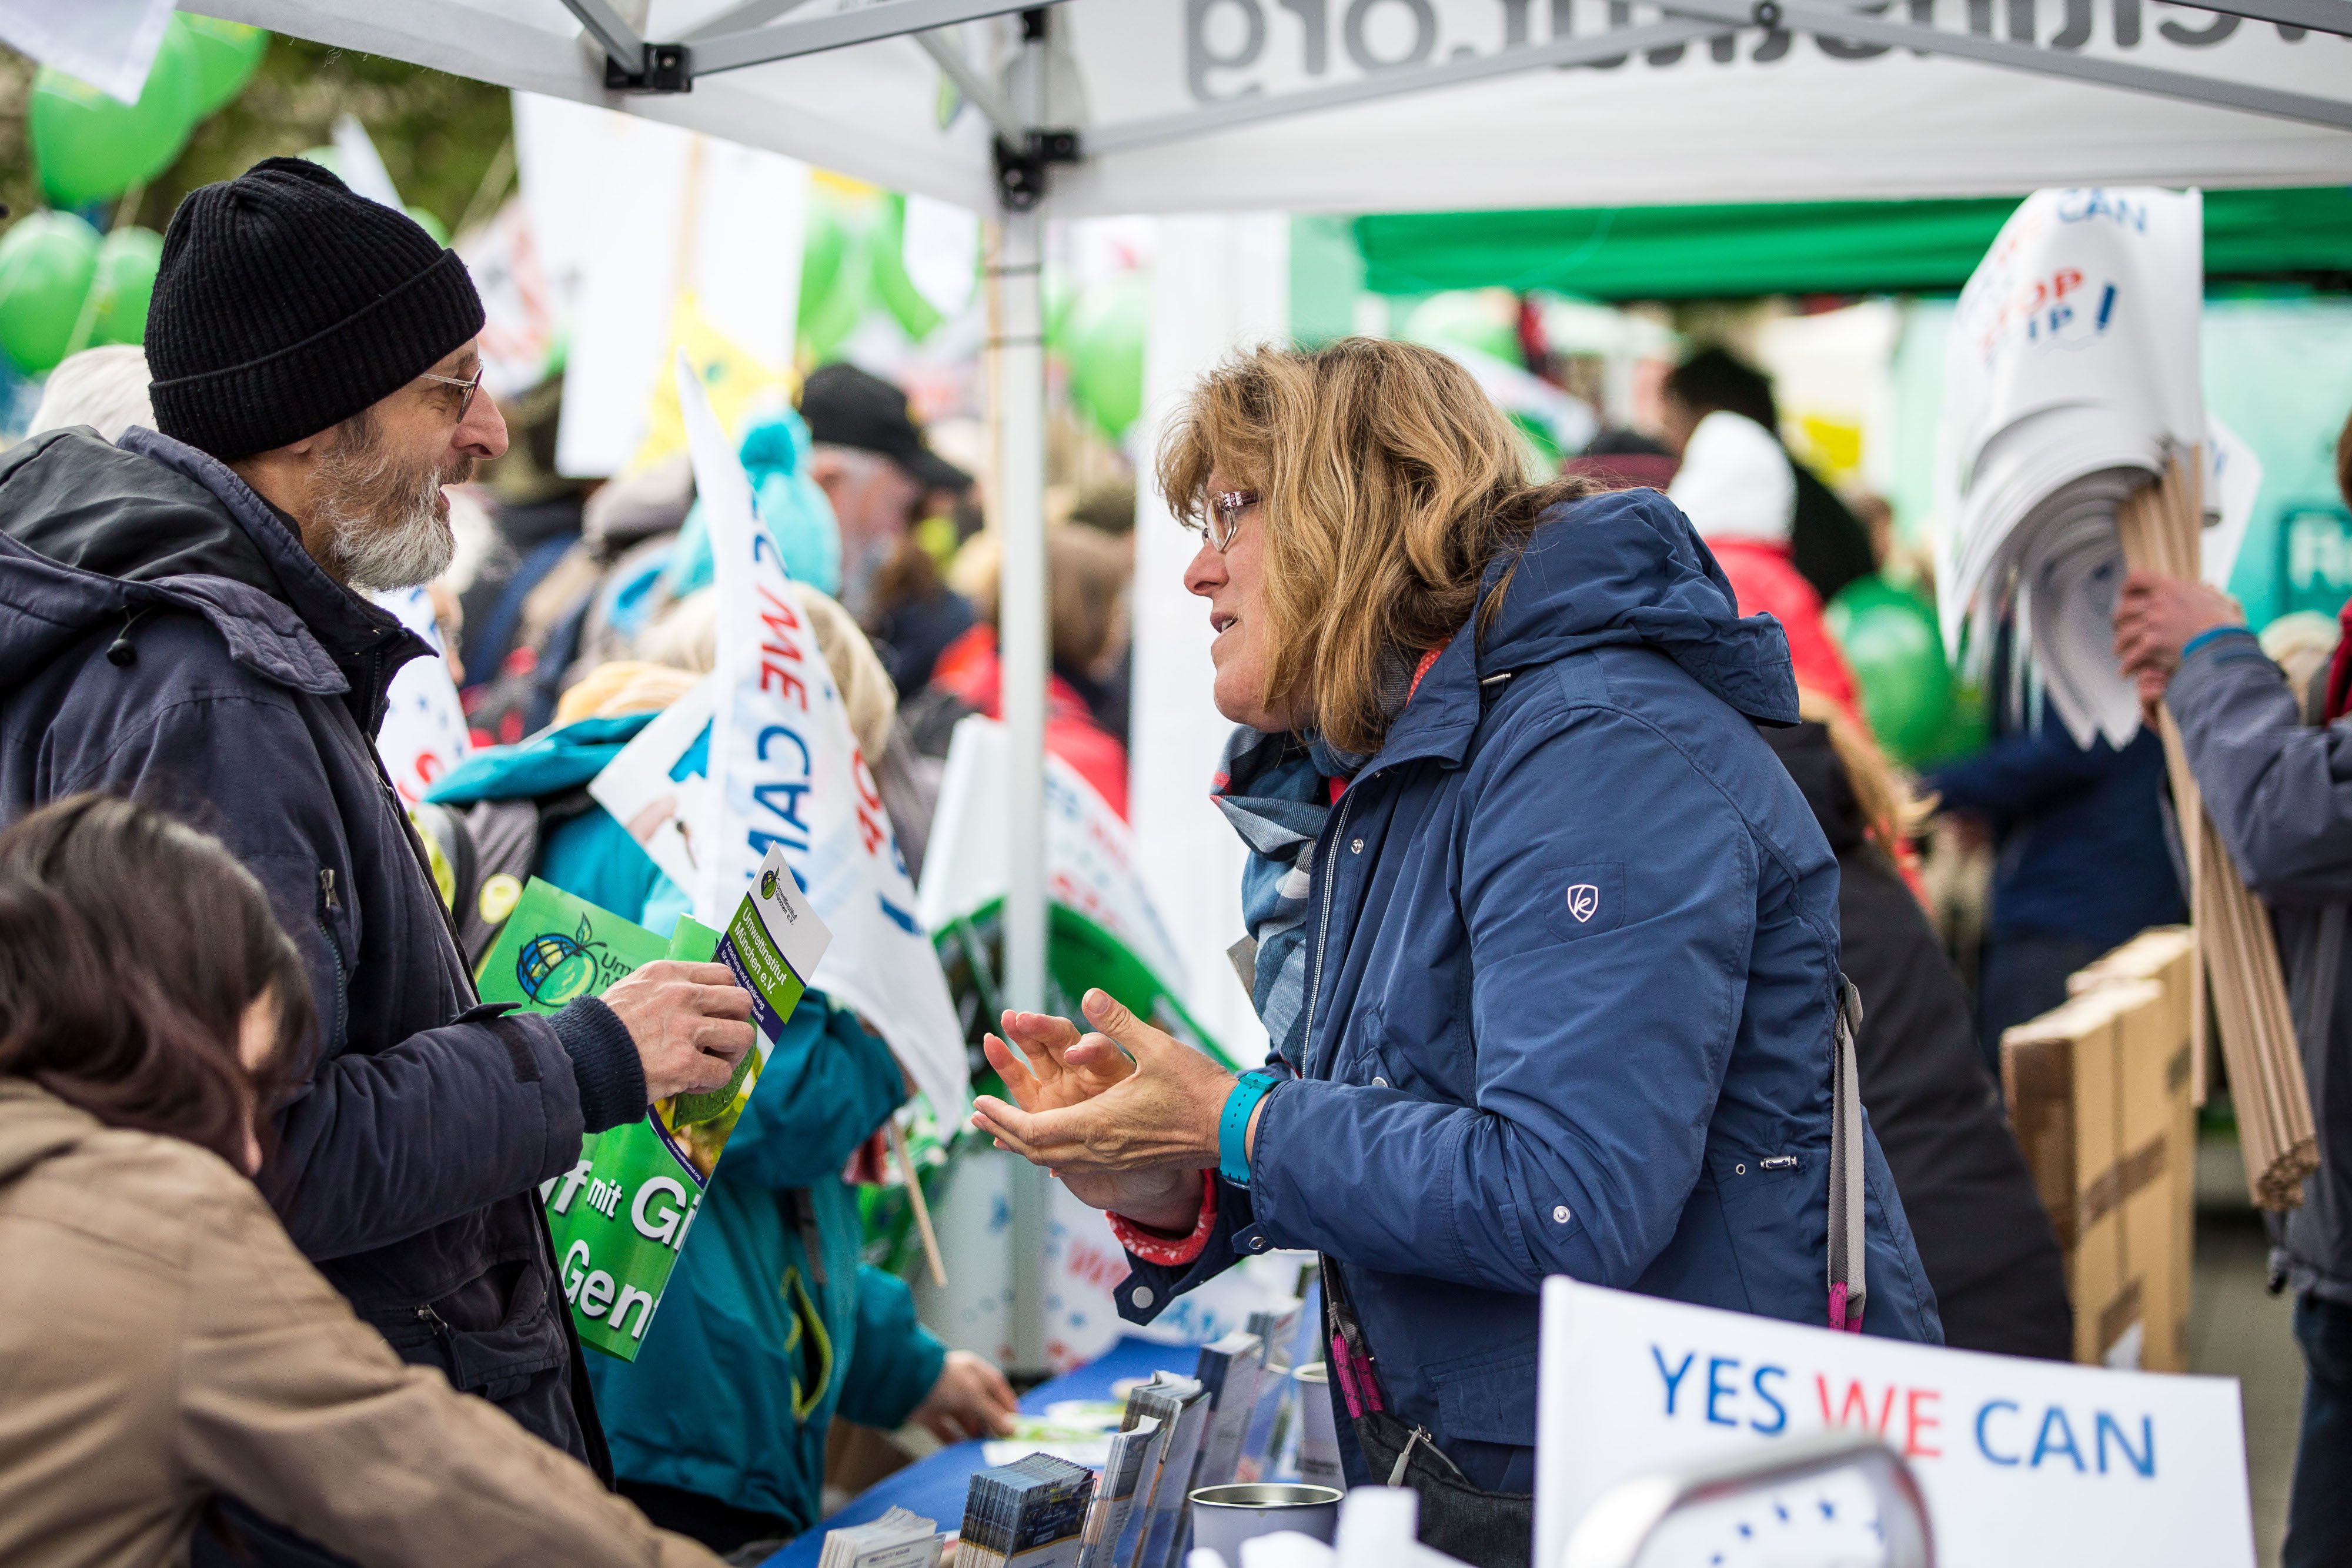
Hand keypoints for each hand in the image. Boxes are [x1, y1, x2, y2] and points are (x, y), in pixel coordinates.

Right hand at [598, 960, 754, 1102]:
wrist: (576, 1059)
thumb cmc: (599, 1029)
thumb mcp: (631, 989)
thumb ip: (664, 990)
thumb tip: (693, 1002)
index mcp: (668, 974)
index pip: (723, 974)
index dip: (726, 997)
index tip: (719, 1013)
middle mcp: (682, 995)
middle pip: (741, 1001)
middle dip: (737, 1022)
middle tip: (721, 1039)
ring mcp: (685, 1029)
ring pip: (742, 1036)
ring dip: (731, 1054)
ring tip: (711, 1063)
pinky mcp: (684, 1063)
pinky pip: (722, 1074)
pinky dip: (711, 1083)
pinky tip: (690, 1085)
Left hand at [912, 1350, 1017, 1442]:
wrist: (901, 1383)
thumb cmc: (940, 1379)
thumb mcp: (972, 1395)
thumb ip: (991, 1413)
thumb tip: (1009, 1429)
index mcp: (973, 1372)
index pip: (996, 1387)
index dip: (1006, 1404)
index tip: (1016, 1423)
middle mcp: (960, 1385)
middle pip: (981, 1407)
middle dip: (991, 1423)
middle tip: (1001, 1441)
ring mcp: (944, 1400)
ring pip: (964, 1421)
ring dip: (973, 1434)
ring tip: (984, 1449)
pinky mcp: (930, 1416)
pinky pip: (946, 1432)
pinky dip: (954, 1441)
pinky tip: (962, 1452)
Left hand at [973, 990, 1234, 1227]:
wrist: (1234, 1130)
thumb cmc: (1198, 1089)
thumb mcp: (1156, 1046)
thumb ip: (1117, 1022)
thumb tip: (1088, 994)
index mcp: (1098, 1124)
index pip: (1034, 1130)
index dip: (1001, 1118)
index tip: (978, 1103)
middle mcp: (1100, 1150)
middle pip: (1036, 1150)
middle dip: (1003, 1131)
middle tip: (978, 1115)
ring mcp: (1114, 1160)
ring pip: (1055, 1161)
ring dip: (1024, 1143)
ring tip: (1003, 1127)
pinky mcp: (1126, 1161)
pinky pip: (1075, 1164)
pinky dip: (1051, 1151)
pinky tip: (1051, 1137)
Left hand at [2113, 570, 2239, 684]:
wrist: (2225, 643)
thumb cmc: (2226, 624)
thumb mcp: (2220, 600)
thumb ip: (2210, 592)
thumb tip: (2209, 586)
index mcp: (2171, 588)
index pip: (2138, 578)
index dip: (2127, 588)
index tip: (2124, 597)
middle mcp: (2158, 603)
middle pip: (2124, 609)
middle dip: (2119, 621)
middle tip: (2120, 629)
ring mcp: (2153, 623)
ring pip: (2124, 633)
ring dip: (2120, 645)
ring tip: (2120, 652)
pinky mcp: (2151, 644)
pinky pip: (2130, 655)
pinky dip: (2126, 665)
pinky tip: (2126, 671)